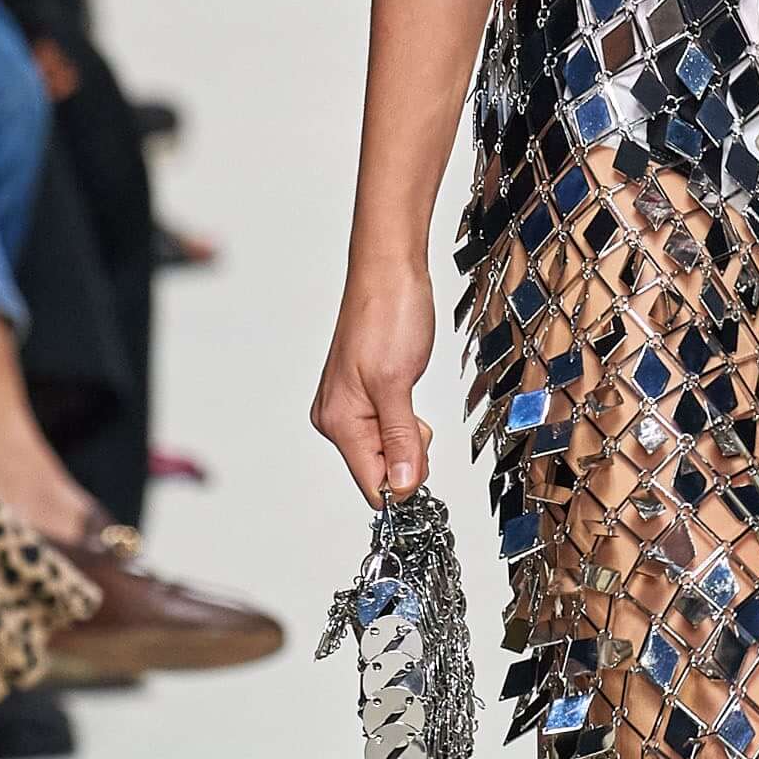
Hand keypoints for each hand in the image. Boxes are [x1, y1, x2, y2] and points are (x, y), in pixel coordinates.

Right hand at [312, 256, 435, 501]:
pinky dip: (404, 417)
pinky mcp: (364, 394)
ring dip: (409, 431)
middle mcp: (337, 419)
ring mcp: (350, 406)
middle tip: (414, 410)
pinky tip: (402, 386)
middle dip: (409, 451)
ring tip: (406, 390)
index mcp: (339, 422)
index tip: (422, 452)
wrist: (389, 273)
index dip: (405, 477)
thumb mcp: (397, 384)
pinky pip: (388, 426)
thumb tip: (404, 485)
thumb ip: (400, 440)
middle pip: (381, 469)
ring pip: (387, 448)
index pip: (373, 483)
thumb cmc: (387, 315)